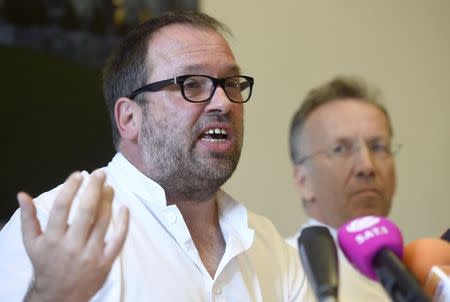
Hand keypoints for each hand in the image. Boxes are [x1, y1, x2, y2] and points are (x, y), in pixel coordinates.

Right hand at [18, 170, 128, 301]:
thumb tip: (22, 195)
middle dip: (94, 188)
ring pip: (103, 222)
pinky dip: (123, 222)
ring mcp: (91, 254)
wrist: (59, 296)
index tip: (78, 174)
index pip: (61, 206)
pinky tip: (124, 207)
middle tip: (100, 173)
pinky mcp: (106, 261)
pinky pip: (118, 239)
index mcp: (52, 238)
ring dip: (108, 201)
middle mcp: (72, 245)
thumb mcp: (32, 243)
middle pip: (86, 211)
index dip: (70, 187)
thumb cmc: (46, 264)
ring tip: (109, 187)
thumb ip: (28, 218)